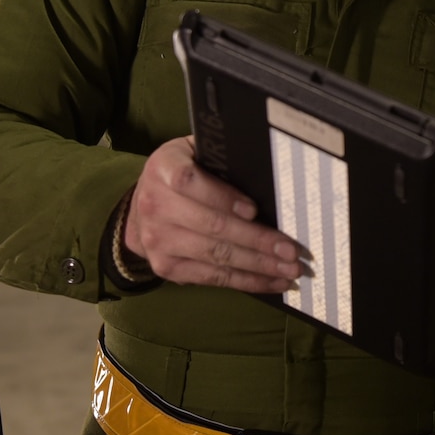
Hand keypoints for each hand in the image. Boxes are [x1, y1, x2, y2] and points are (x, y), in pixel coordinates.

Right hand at [123, 137, 308, 291]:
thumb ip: (222, 158)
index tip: (254, 210)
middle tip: (292, 249)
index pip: (190, 181)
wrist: (142, 208)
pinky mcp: (166, 268)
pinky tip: (273, 281)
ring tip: (291, 269)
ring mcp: (158, 240)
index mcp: (163, 168)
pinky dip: (247, 281)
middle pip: (212, 226)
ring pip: (217, 256)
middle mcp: (155, 205)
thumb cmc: (183, 174)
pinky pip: (213, 278)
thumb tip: (269, 176)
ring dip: (259, 265)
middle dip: (258, 240)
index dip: (223, 197)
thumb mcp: (194, 153)